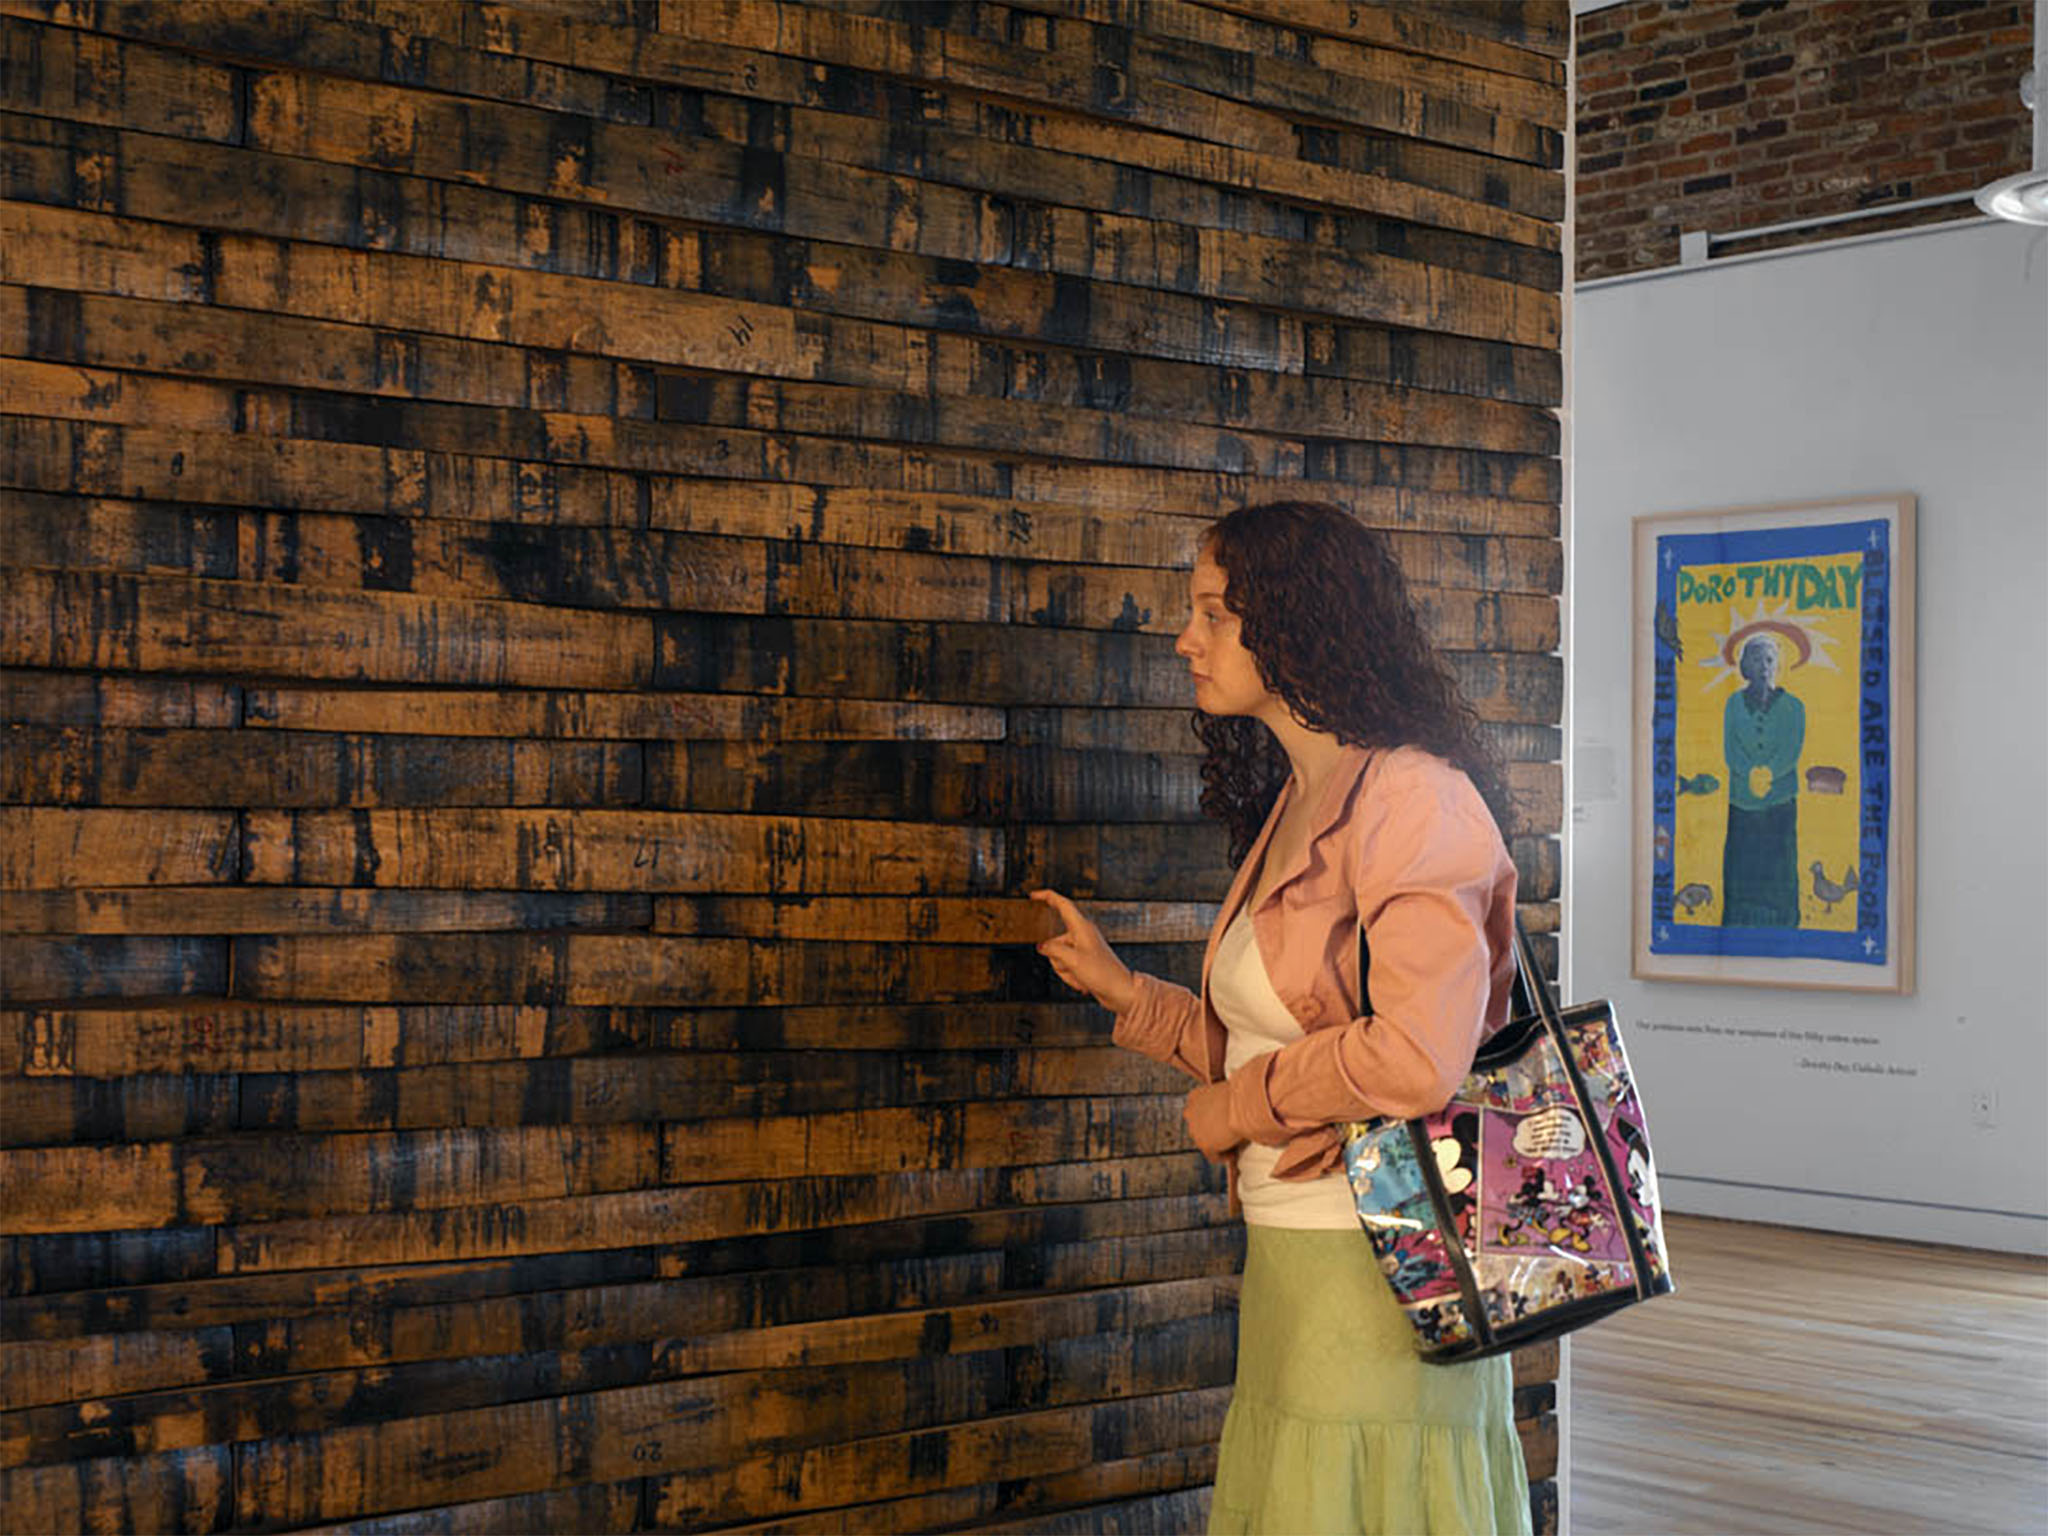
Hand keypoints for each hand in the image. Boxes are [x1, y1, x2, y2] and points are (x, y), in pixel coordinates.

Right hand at [1029, 889, 1136, 1013]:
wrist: (1119, 991)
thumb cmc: (1103, 974)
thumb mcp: (1072, 961)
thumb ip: (1053, 950)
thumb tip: (1042, 947)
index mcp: (1082, 927)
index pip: (1062, 905)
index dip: (1047, 897)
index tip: (1034, 896)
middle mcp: (1082, 935)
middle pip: (1055, 941)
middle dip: (1056, 958)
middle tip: (1072, 968)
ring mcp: (1082, 949)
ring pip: (1058, 956)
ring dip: (1064, 970)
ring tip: (1080, 976)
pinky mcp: (1083, 961)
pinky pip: (1066, 966)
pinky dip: (1070, 976)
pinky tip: (1082, 982)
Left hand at [1183, 1081, 1241, 1160]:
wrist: (1242, 1104)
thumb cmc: (1241, 1095)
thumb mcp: (1228, 1095)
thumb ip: (1223, 1105)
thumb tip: (1231, 1118)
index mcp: (1195, 1096)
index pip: (1196, 1109)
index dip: (1209, 1117)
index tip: (1221, 1122)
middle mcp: (1190, 1112)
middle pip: (1199, 1127)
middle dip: (1212, 1131)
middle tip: (1227, 1134)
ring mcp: (1195, 1129)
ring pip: (1204, 1141)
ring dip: (1216, 1143)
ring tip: (1232, 1144)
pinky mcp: (1204, 1144)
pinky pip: (1213, 1156)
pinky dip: (1223, 1156)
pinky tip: (1233, 1154)